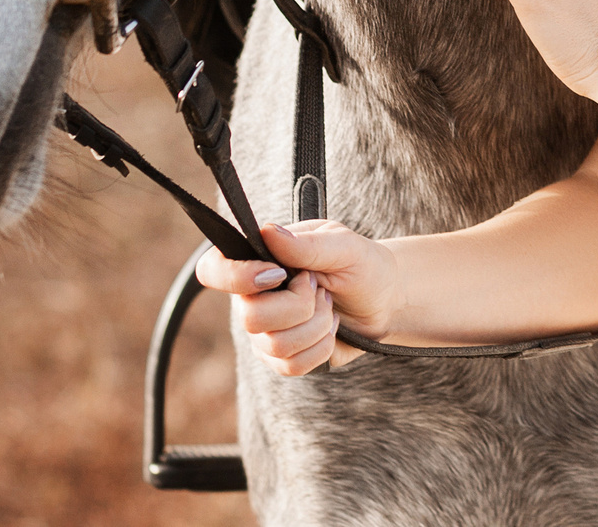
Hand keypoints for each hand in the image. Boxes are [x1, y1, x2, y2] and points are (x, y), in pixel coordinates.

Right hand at [196, 220, 400, 375]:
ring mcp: (263, 332)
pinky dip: (321, 348)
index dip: (234, 276)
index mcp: (259, 260)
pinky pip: (291, 366)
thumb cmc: (362, 265)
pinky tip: (329, 330)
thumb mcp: (344, 246)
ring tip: (329, 307)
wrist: (384, 302)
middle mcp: (252, 297)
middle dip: (301, 306)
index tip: (278, 275)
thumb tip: (268, 232)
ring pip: (275, 346)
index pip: (213, 269)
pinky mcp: (280, 360)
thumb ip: (306, 244)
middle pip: (251, 317)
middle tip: (320, 288)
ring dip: (317, 326)